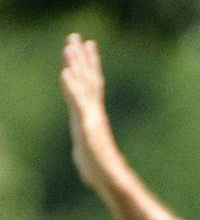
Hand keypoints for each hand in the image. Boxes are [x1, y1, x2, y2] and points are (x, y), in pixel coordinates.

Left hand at [60, 34, 124, 194]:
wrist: (113, 182)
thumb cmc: (103, 176)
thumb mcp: (88, 159)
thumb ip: (86, 154)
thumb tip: (89, 168)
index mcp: (92, 116)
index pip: (91, 86)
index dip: (89, 66)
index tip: (88, 47)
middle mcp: (93, 113)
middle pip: (87, 79)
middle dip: (81, 58)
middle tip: (77, 37)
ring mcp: (91, 119)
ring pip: (83, 86)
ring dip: (76, 65)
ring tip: (70, 45)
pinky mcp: (87, 127)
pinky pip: (78, 104)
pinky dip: (71, 88)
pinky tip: (65, 73)